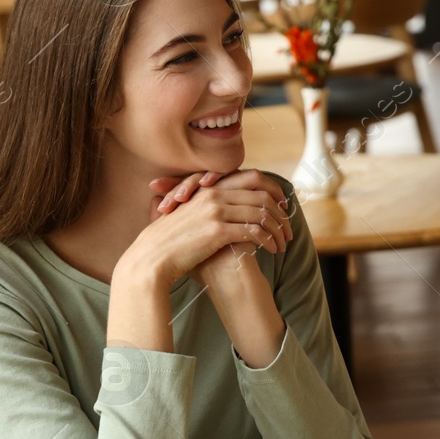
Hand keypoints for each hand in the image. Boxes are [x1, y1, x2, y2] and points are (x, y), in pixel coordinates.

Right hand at [118, 170, 292, 288]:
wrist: (150, 260)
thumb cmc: (168, 242)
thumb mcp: (186, 215)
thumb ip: (204, 206)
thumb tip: (229, 208)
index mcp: (209, 189)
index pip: (253, 178)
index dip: (273, 191)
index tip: (283, 208)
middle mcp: (213, 196)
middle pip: (263, 196)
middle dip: (281, 214)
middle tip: (289, 230)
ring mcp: (215, 212)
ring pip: (262, 214)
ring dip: (278, 230)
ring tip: (284, 244)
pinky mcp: (217, 231)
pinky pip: (254, 232)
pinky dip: (268, 241)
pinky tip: (272, 250)